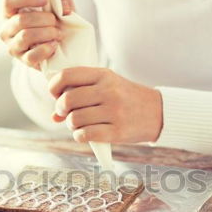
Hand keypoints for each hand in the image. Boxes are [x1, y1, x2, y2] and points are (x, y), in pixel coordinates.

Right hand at [0, 0, 74, 69]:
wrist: (63, 46)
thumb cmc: (55, 21)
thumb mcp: (58, 4)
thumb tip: (64, 6)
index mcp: (10, 12)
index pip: (8, 1)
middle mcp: (7, 29)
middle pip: (21, 20)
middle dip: (43, 19)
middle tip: (55, 21)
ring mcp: (13, 46)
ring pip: (26, 36)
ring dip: (46, 33)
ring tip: (57, 33)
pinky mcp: (23, 60)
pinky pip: (32, 56)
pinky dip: (45, 49)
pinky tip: (54, 45)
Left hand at [48, 67, 163, 143]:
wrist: (158, 112)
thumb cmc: (126, 99)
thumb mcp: (107, 86)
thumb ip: (81, 94)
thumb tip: (54, 116)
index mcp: (103, 75)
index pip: (66, 75)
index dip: (54, 86)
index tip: (55, 95)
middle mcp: (108, 91)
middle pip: (68, 100)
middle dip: (60, 109)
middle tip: (65, 113)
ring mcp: (114, 111)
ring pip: (74, 119)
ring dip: (71, 124)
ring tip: (78, 124)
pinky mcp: (117, 131)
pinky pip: (85, 134)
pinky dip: (79, 136)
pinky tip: (84, 134)